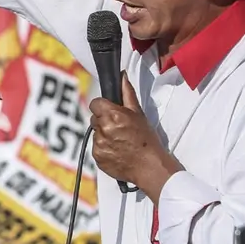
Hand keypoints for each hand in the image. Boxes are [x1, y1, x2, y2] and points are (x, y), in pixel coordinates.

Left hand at [90, 72, 181, 199]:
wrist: (150, 167)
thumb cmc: (146, 140)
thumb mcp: (138, 113)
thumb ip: (127, 93)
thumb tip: (122, 76)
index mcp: (112, 115)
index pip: (95, 103)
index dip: (103, 106)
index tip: (110, 111)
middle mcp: (103, 129)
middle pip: (95, 118)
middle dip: (104, 121)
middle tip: (119, 127)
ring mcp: (98, 144)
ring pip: (95, 133)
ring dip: (104, 135)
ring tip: (120, 141)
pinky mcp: (97, 157)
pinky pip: (96, 148)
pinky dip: (104, 148)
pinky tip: (117, 150)